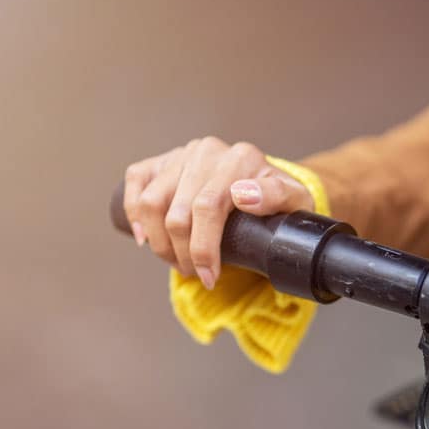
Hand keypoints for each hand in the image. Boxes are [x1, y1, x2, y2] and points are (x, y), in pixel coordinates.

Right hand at [123, 137, 313, 288]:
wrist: (269, 187)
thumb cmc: (280, 203)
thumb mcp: (294, 202)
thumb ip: (278, 197)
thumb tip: (244, 195)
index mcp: (241, 158)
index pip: (208, 206)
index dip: (204, 248)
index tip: (210, 276)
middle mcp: (209, 152)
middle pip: (178, 212)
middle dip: (183, 253)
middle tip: (196, 274)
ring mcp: (183, 154)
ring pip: (152, 202)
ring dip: (160, 242)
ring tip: (177, 262)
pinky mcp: (163, 160)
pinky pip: (136, 181)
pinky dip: (134, 213)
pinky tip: (146, 238)